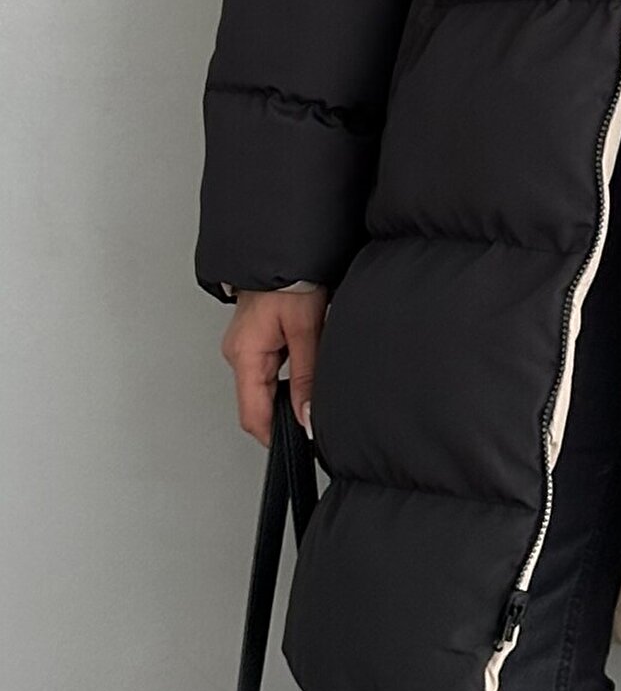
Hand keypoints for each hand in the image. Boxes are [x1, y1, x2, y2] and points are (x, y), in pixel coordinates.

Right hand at [220, 287, 329, 448]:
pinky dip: (285, 377)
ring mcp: (244, 345)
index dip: (275, 436)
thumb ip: (307, 376)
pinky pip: (266, 369)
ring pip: (263, 387)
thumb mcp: (306, 329)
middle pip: (256, 404)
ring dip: (285, 395)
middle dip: (282, 417)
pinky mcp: (254, 337)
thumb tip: (307, 418)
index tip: (299, 442)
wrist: (286, 248)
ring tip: (312, 389)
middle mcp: (238, 353)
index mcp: (244, 355)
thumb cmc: (292, 279)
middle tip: (312, 418)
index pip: (252, 416)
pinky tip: (305, 369)